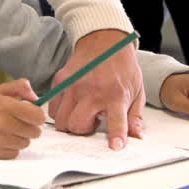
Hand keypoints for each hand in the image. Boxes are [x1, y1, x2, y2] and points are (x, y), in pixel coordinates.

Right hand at [0, 79, 45, 158]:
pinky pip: (14, 154)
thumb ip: (19, 87)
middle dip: (29, 127)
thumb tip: (36, 97)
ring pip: (25, 144)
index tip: (31, 115)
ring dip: (19, 138)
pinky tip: (0, 141)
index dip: (37, 116)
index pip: (38, 116)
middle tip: (17, 123)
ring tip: (6, 132)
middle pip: (34, 132)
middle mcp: (5, 124)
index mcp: (7, 106)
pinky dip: (10, 149)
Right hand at [48, 29, 144, 150]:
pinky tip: (72, 104)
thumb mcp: (136, 90)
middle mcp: (93, 91)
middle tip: (92, 121)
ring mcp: (73, 85)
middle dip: (83, 131)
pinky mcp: (61, 80)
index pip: (116, 122)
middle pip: (77, 126)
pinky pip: (52, 107)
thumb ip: (134, 116)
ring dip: (70, 123)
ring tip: (82, 112)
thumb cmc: (122, 66)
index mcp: (116, 94)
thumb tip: (136, 138)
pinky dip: (59, 111)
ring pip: (61, 120)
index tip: (115, 147)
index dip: (116, 137)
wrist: (105, 41)